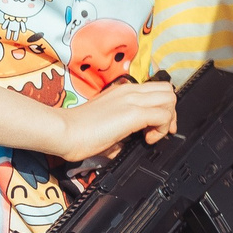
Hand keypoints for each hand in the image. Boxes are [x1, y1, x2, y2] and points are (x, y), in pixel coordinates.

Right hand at [51, 78, 175, 160]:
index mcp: (123, 91)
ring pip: (170, 99)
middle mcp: (130, 91)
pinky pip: (163, 116)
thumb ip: (121, 129)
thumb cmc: (77, 130)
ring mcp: (133, 100)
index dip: (162, 107)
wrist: (62, 132)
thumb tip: (128, 144)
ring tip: (151, 134)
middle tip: (159, 130)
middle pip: (168, 90)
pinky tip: (147, 140)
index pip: (156, 88)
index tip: (156, 125)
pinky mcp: (133, 113)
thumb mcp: (106, 124)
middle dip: (170, 111)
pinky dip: (162, 130)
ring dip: (167, 119)